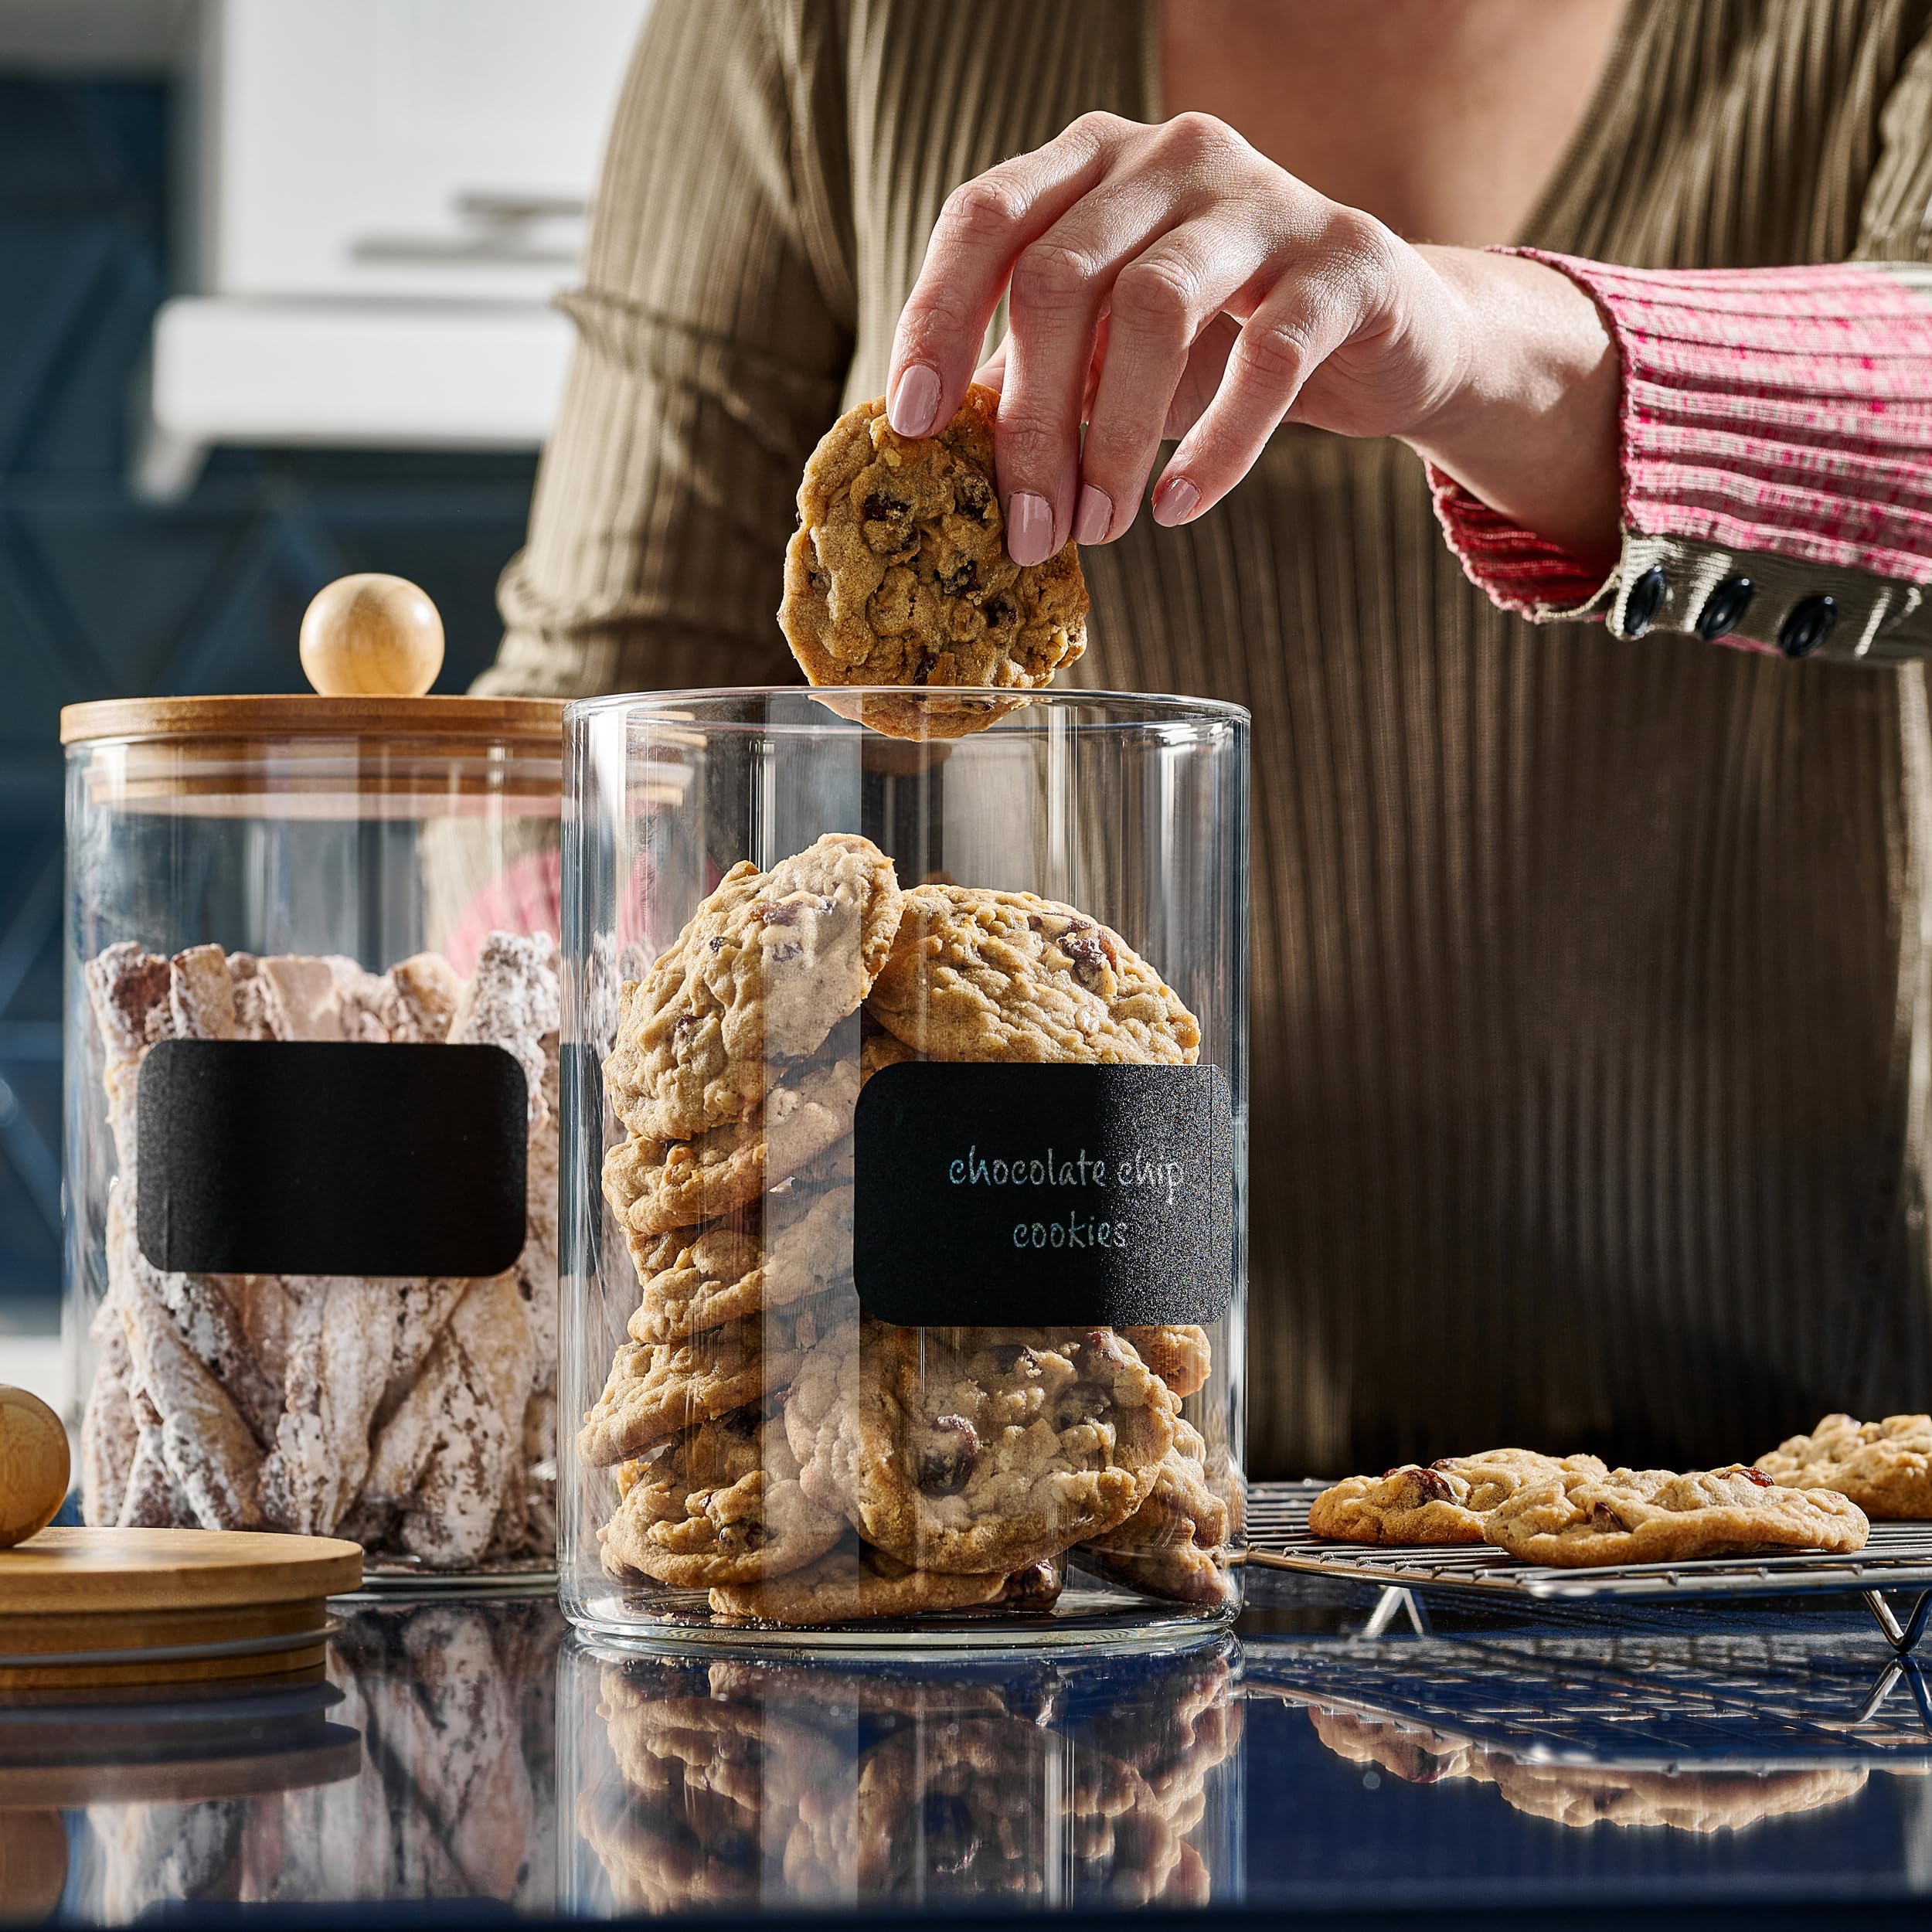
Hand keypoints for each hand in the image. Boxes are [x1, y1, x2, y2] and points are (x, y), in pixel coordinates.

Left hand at [887, 112, 1619, 569]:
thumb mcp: (1109, 354)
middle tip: (1026, 528)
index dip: (936, 317)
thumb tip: (935, 451)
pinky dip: (1213, 447)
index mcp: (1092, 164)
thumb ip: (1033, 377)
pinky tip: (1177, 506)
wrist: (1387, 337)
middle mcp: (1170, 156)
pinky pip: (1266, 359)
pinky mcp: (1345, 260)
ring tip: (1101, 527)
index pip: (984, 217)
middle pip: (1059, 278)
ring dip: (1112, 440)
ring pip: (1152, 308)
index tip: (912, 424)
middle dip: (1030, 423)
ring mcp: (1261, 196)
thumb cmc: (1222, 345)